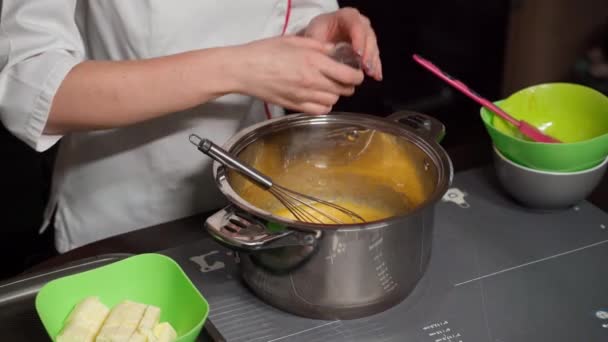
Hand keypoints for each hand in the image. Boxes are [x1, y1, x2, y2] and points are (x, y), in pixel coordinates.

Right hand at [233, 36, 363, 114]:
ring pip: (333, 101)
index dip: (357, 76)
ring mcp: (304, 96)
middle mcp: (312, 81)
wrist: (244, 70)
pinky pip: (320, 111)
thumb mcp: (295, 41)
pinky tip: (319, 97)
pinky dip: (324, 105)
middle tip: (342, 78)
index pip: (349, 75)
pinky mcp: (295, 106)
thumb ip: (319, 46)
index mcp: (314, 62)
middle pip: (344, 90)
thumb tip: (336, 52)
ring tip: (328, 86)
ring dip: (335, 94)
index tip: (356, 73)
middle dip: (348, 84)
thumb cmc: (265, 52)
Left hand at [300, 7, 381, 80]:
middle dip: (368, 53)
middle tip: (365, 67)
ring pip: (373, 46)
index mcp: (347, 16)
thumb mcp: (314, 35)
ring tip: (371, 74)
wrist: (321, 35)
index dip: (358, 39)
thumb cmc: (317, 33)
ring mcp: (366, 35)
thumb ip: (318, 44)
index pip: (356, 25)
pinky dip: (376, 66)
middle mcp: (360, 23)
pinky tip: (377, 76)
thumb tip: (324, 58)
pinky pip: (374, 56)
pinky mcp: (368, 47)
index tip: (357, 54)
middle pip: (368, 36)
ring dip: (373, 61)